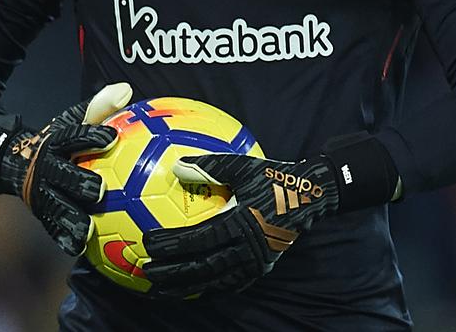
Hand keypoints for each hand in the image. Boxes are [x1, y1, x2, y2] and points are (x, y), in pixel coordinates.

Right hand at [0, 83, 132, 254]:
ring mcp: (41, 192)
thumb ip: (99, 107)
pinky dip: (65, 237)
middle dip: (79, 182)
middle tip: (100, 190)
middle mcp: (46, 168)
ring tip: (88, 231)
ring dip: (71, 218)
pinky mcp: (42, 212)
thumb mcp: (73, 119)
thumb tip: (127, 90)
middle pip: (63, 175)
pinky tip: (79, 248)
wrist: (16, 161)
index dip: (91, 136)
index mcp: (56, 142)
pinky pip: (53, 226)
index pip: (74, 136)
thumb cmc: (59, 140)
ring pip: (56, 206)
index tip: (111, 137)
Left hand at [142, 153, 339, 296]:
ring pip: (214, 282)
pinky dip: (208, 289)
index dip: (172, 244)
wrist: (310, 196)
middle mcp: (247, 249)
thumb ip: (208, 166)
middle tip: (146, 271)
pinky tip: (192, 290)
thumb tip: (176, 165)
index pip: (198, 240)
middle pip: (202, 268)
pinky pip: (230, 284)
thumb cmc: (272, 177)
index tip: (147, 243)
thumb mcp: (241, 165)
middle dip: (172, 272)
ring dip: (186, 287)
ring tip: (161, 289)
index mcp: (240, 223)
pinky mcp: (261, 268)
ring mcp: (255, 263)